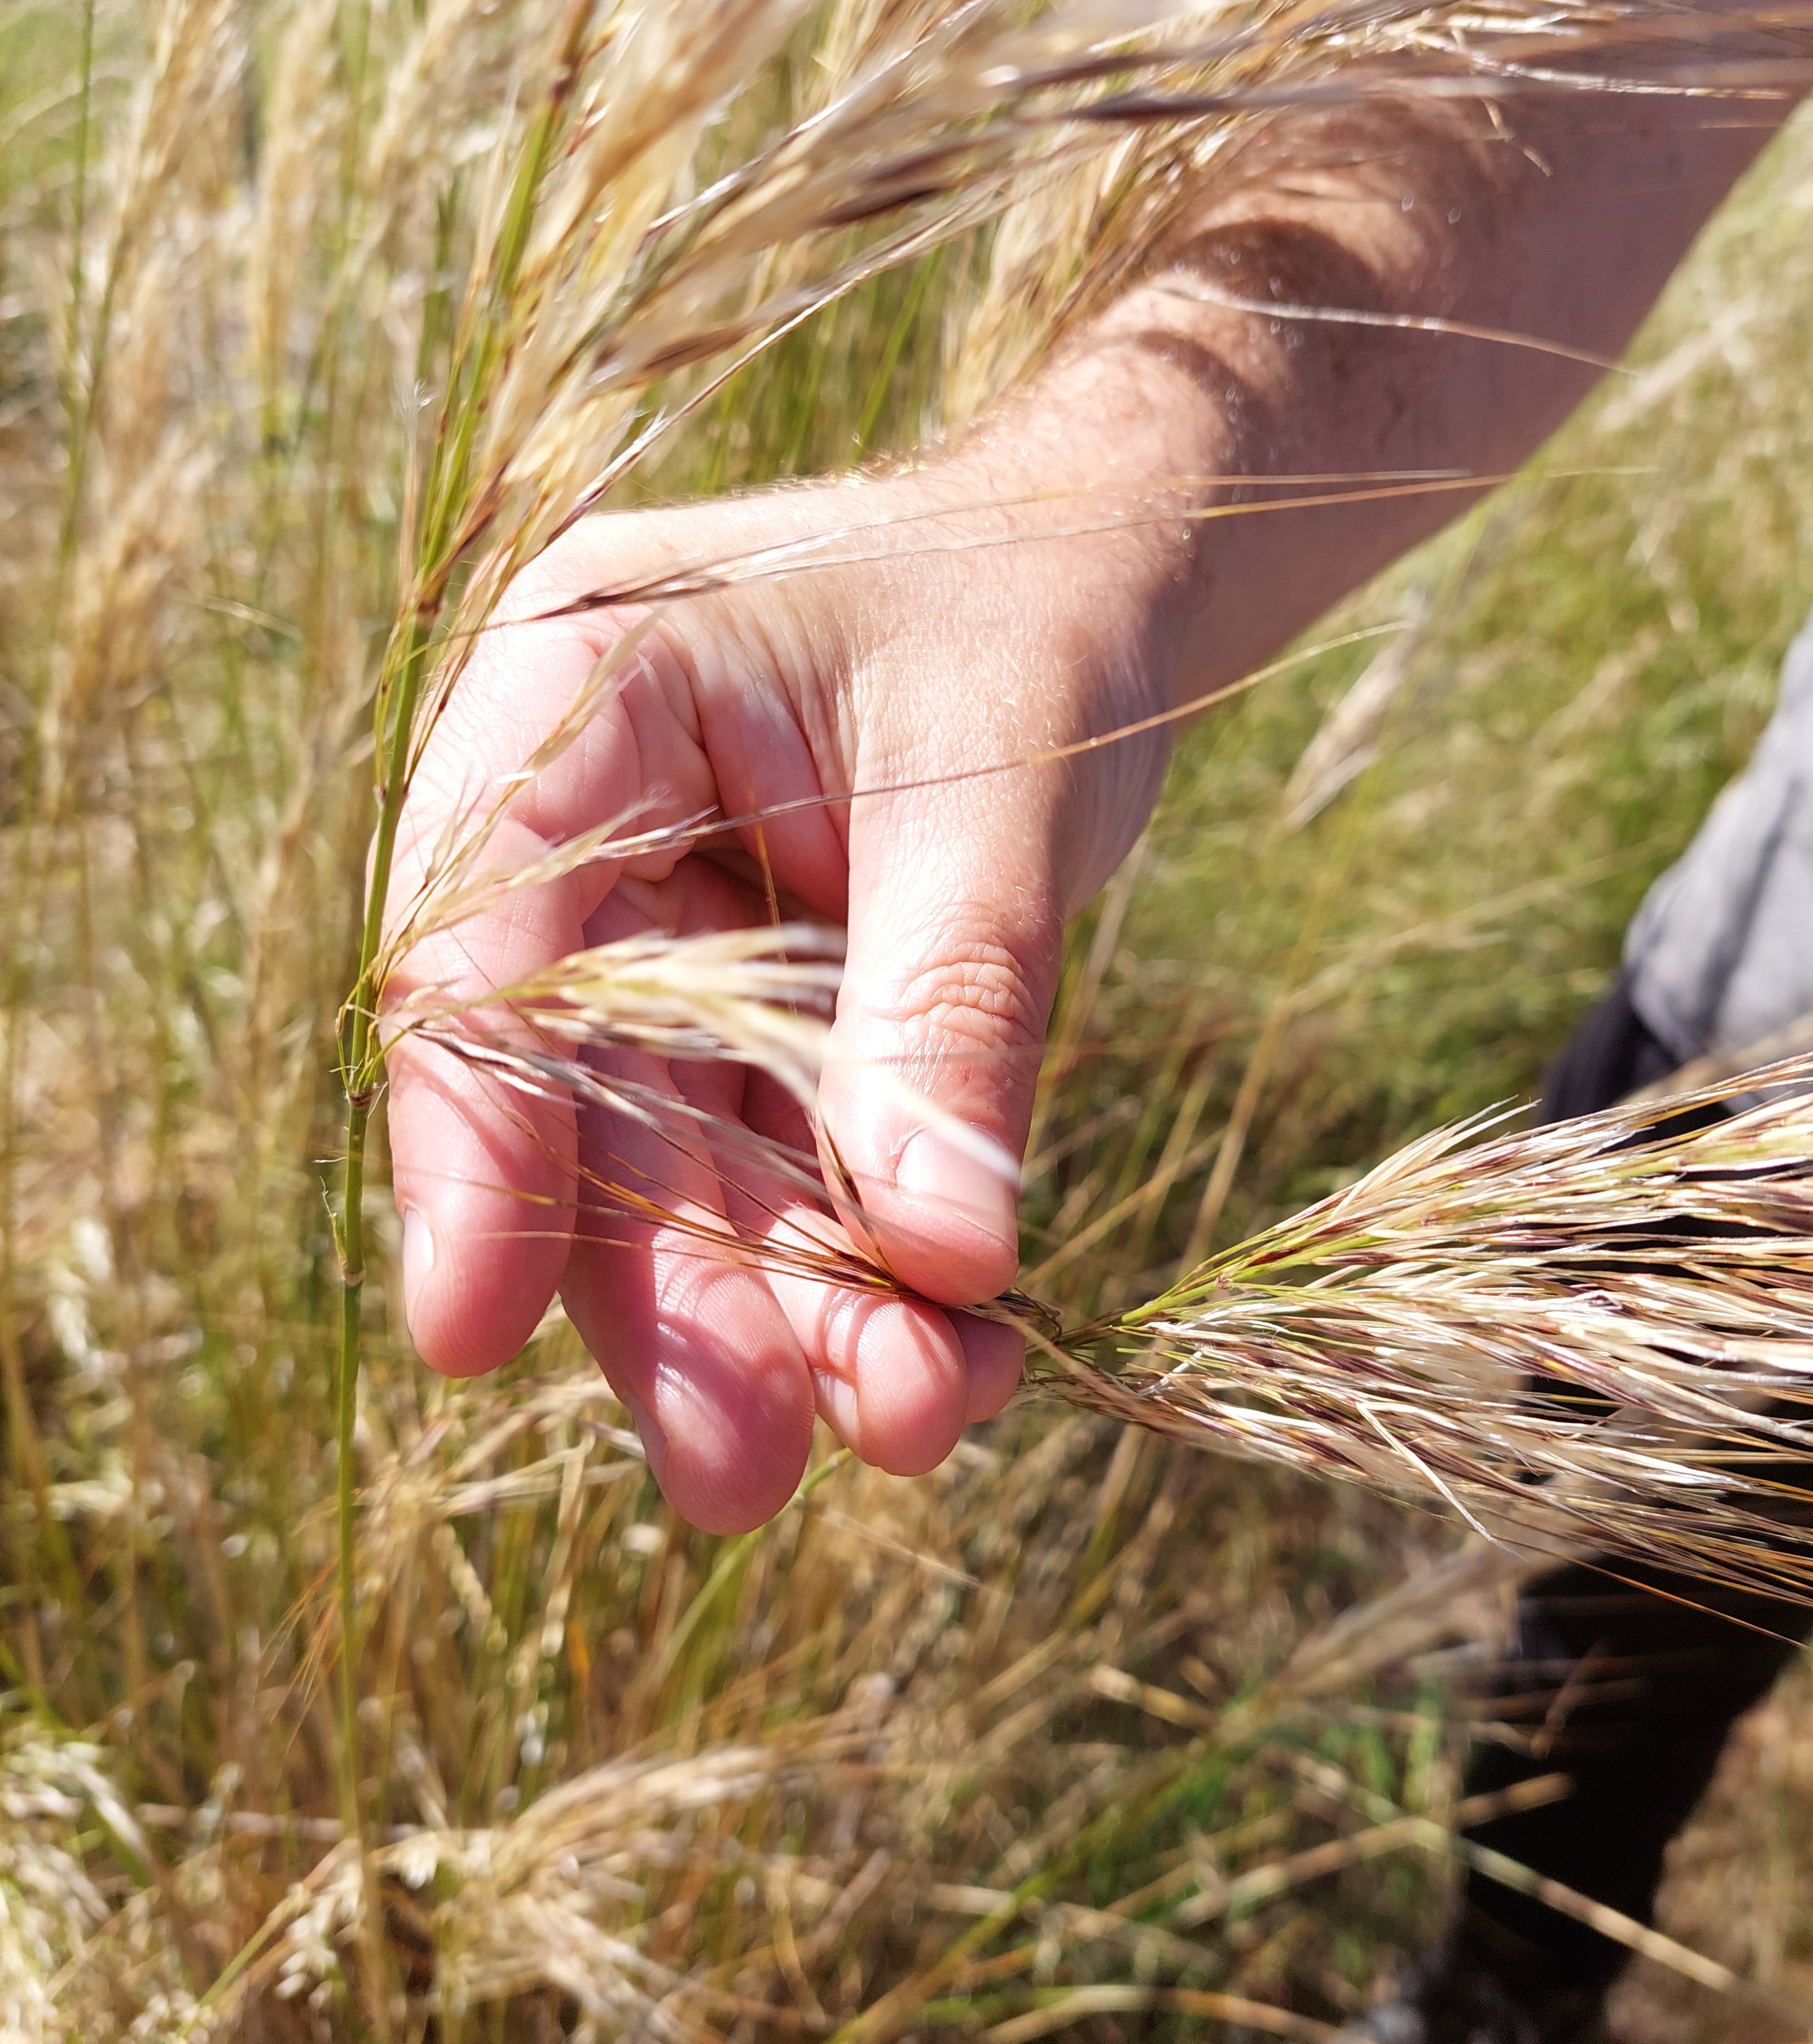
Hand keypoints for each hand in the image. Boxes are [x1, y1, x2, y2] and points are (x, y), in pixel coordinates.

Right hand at [384, 449, 1181, 1531]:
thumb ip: (951, 1010)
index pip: (473, 939)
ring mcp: (666, 936)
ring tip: (903, 1422)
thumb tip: (943, 1262)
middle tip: (743, 1471)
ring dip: (779, 1311)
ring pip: (680, 1166)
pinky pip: (783, 1170)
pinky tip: (951, 1359)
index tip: (468, 1326)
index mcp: (580, 693)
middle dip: (670, 1288)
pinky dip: (861, 1270)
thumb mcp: (1004, 791)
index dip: (467, 1142)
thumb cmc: (1038, 615)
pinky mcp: (758, 1019)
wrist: (1114, 572)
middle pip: (578, 1100)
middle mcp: (589, 834)